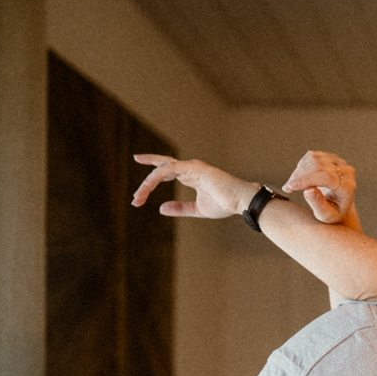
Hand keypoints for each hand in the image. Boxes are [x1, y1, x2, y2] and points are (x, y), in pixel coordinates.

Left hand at [131, 154, 256, 218]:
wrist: (241, 201)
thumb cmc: (225, 204)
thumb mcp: (197, 209)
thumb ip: (180, 208)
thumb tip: (161, 208)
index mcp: (191, 176)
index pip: (167, 171)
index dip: (152, 174)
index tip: (138, 182)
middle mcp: (190, 168)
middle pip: (161, 168)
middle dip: (146, 181)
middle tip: (135, 197)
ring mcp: (191, 166)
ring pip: (162, 170)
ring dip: (148, 183)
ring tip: (138, 197)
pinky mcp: (193, 168)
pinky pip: (168, 169)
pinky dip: (156, 177)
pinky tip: (148, 186)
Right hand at [281, 150, 356, 224]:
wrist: (339, 204)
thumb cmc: (332, 212)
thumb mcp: (326, 215)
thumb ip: (318, 204)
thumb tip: (308, 190)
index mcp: (348, 187)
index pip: (326, 177)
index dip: (307, 180)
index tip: (291, 186)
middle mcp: (347, 171)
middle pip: (318, 166)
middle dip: (299, 175)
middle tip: (288, 188)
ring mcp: (340, 162)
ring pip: (313, 159)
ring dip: (298, 171)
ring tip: (293, 185)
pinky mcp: (331, 157)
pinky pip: (312, 156)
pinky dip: (301, 166)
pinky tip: (300, 177)